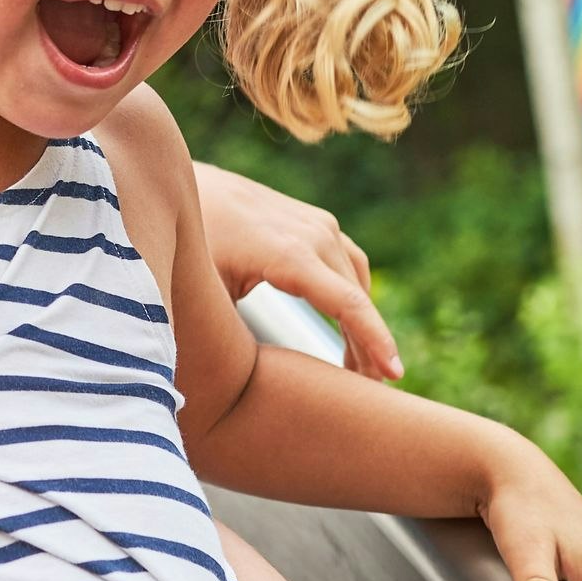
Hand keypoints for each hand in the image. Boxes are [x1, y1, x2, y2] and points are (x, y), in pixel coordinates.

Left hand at [195, 163, 399, 379]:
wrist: (186, 186)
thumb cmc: (188, 244)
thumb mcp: (202, 293)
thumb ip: (226, 334)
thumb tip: (233, 386)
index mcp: (288, 254)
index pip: (347, 303)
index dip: (374, 341)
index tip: (395, 374)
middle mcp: (313, 234)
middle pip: (356, 299)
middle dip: (369, 347)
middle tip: (370, 395)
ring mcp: (318, 224)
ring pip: (356, 282)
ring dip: (363, 325)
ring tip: (359, 370)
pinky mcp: (316, 223)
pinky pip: (349, 264)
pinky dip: (354, 298)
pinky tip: (349, 331)